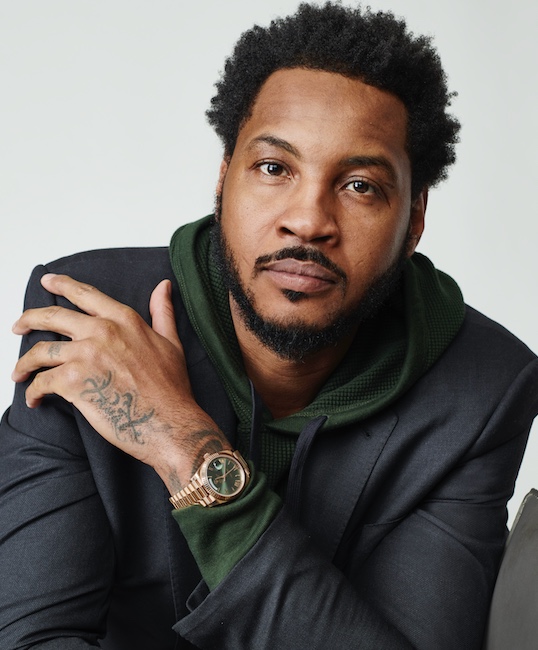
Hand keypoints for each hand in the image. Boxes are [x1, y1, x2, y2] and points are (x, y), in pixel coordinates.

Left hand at [12, 273, 228, 492]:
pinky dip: (33, 391)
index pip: (85, 295)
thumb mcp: (171, 342)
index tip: (48, 281)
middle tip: (18, 326)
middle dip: (29, 319)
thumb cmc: (171, 389)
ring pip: (41, 351)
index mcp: (123, 319)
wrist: (169, 422)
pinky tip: (34, 399)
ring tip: (20, 373)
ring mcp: (85, 355)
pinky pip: (42, 382)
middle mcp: (102, 331)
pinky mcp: (74, 382)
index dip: (62, 285)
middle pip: (53, 316)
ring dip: (25, 363)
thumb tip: (163, 287)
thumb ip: (162, 312)